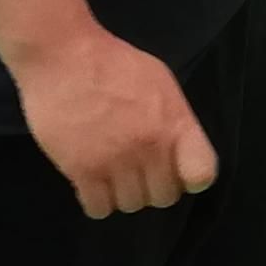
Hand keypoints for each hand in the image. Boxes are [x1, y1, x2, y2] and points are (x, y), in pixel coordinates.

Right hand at [14, 32, 219, 218]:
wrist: (63, 56)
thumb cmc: (112, 63)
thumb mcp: (158, 81)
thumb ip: (173, 118)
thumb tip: (177, 149)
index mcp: (174, 123)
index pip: (202, 174)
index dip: (190, 178)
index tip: (176, 170)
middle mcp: (150, 147)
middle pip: (164, 197)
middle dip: (152, 187)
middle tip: (135, 171)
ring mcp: (116, 161)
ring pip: (131, 206)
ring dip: (123, 194)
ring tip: (111, 174)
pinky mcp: (82, 170)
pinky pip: (99, 209)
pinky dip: (96, 201)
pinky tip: (91, 182)